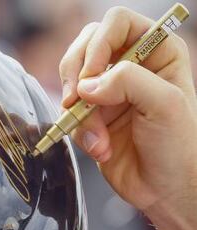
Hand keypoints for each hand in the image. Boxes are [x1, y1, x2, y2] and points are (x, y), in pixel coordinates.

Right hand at [59, 6, 196, 211]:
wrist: (164, 188)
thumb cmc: (177, 146)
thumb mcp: (164, 105)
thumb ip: (128, 82)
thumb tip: (86, 85)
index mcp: (156, 52)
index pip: (116, 24)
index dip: (99, 45)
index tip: (91, 75)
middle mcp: (128, 68)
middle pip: (85, 48)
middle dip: (76, 77)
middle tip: (76, 101)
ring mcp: (107, 94)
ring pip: (72, 85)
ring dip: (80, 116)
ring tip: (99, 139)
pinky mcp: (92, 118)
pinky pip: (70, 117)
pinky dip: (80, 135)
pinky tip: (100, 149)